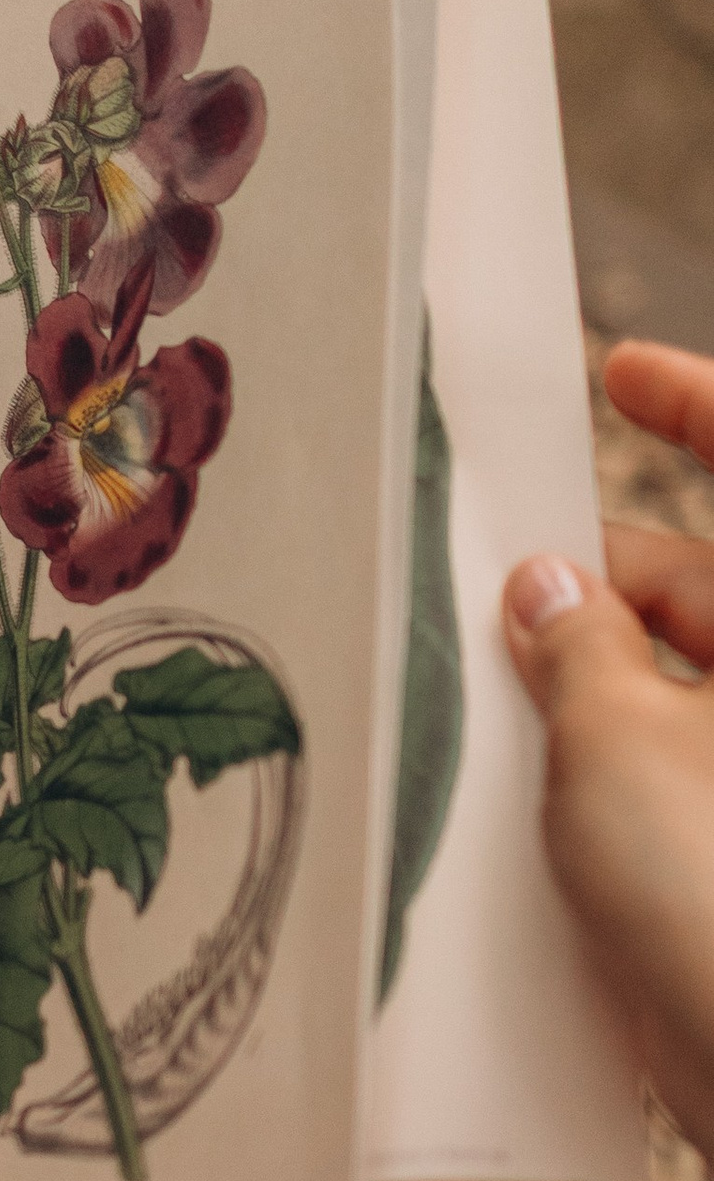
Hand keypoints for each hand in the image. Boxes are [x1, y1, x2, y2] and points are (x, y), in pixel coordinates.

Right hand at [504, 336, 713, 1154]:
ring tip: (488, 713)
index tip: (617, 373)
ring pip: (685, 700)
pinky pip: (678, 792)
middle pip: (711, 594)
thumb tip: (547, 589)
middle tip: (492, 600)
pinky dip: (611, 782)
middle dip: (600, 587)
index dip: (696, 408)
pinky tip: (526, 806)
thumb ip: (577, 649)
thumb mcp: (621, 750)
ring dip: (590, 695)